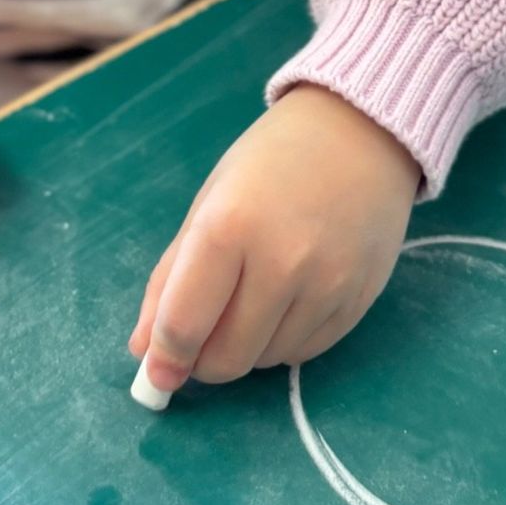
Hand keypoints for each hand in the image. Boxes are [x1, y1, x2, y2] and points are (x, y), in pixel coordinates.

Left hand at [128, 86, 421, 393]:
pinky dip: (285, 340)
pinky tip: (289, 299)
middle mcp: (282, 262)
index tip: (157, 372)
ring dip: (247, 346)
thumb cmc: (271, 162)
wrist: (361, 132)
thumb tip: (144, 351)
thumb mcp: (208, 204)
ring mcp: (327, 285)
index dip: (164, 360)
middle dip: (203, 361)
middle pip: (227, 359)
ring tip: (254, 297)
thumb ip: (170, 279)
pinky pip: (306, 352)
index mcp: (229, 228)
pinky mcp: (359, 301)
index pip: (185, 325)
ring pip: (266, 361)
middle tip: (203, 336)